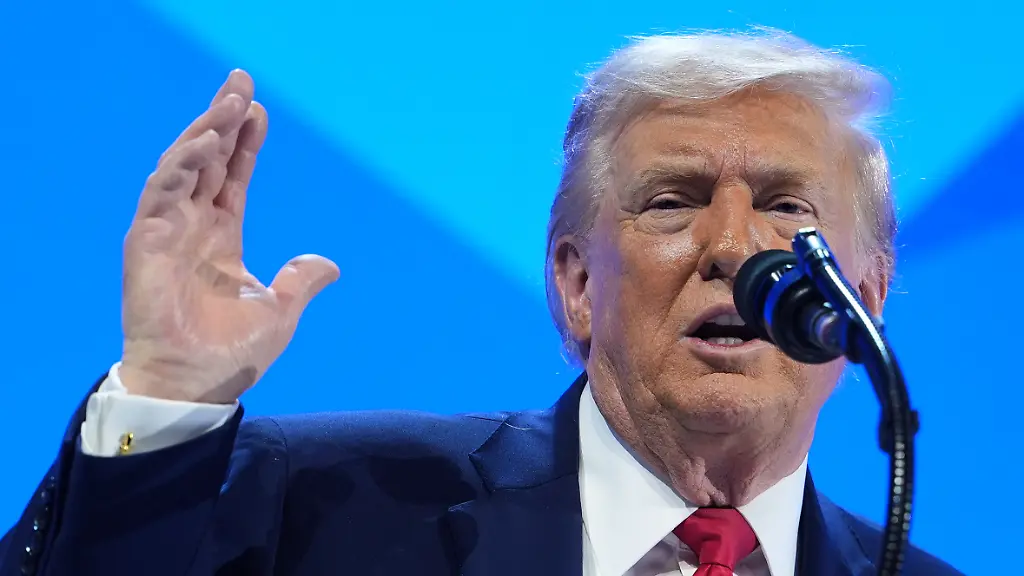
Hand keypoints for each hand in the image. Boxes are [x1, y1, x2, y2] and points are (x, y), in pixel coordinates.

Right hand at [119, 70, 338, 403]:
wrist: (194, 387)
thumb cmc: (230, 354)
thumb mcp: (279, 311)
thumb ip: (300, 281)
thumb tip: (330, 264)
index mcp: (223, 236)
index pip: (235, 176)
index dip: (246, 142)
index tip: (261, 110)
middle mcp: (194, 226)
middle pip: (208, 159)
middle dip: (222, 119)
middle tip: (241, 81)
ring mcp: (168, 231)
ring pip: (183, 167)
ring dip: (205, 133)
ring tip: (229, 102)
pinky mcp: (146, 244)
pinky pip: (160, 195)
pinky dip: (180, 167)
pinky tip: (203, 146)